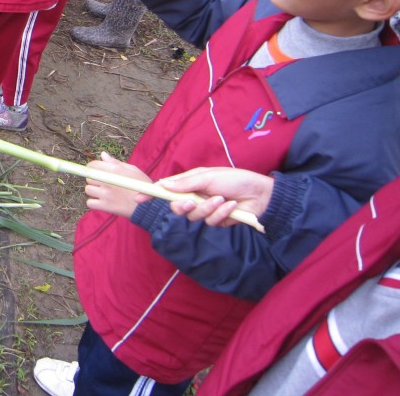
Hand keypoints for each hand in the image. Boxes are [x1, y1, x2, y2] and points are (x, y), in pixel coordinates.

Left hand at [85, 152, 151, 219]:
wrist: (148, 206)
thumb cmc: (142, 187)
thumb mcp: (133, 170)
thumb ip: (115, 162)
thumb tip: (103, 154)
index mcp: (114, 169)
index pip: (92, 165)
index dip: (93, 168)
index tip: (96, 172)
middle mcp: (108, 180)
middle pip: (89, 177)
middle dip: (95, 180)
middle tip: (105, 184)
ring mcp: (105, 194)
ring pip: (88, 189)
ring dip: (94, 191)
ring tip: (105, 193)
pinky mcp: (105, 206)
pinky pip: (90, 202)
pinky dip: (94, 203)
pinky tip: (103, 202)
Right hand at [151, 167, 274, 225]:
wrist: (261, 194)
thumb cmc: (235, 179)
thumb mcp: (208, 177)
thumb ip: (186, 183)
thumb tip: (164, 184)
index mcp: (190, 183)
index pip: (166, 189)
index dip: (152, 193)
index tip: (138, 197)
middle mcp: (195, 197)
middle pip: (176, 207)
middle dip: (182, 206)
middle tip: (190, 202)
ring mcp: (205, 210)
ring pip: (194, 216)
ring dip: (208, 208)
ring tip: (222, 199)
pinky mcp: (217, 221)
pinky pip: (210, 222)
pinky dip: (220, 214)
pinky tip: (231, 206)